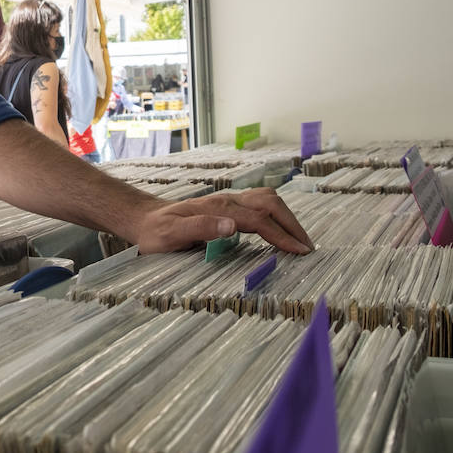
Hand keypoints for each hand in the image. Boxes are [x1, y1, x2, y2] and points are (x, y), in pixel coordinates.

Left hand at [130, 188, 314, 254]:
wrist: (144, 220)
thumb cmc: (156, 232)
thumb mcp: (170, 235)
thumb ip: (200, 228)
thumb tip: (232, 226)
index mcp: (217, 208)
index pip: (259, 220)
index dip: (281, 235)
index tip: (300, 251)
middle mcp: (226, 201)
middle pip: (270, 203)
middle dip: (292, 224)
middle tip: (307, 247)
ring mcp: (227, 202)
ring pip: (267, 200)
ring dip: (286, 217)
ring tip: (299, 240)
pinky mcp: (227, 207)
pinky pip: (259, 206)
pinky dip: (276, 216)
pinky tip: (280, 232)